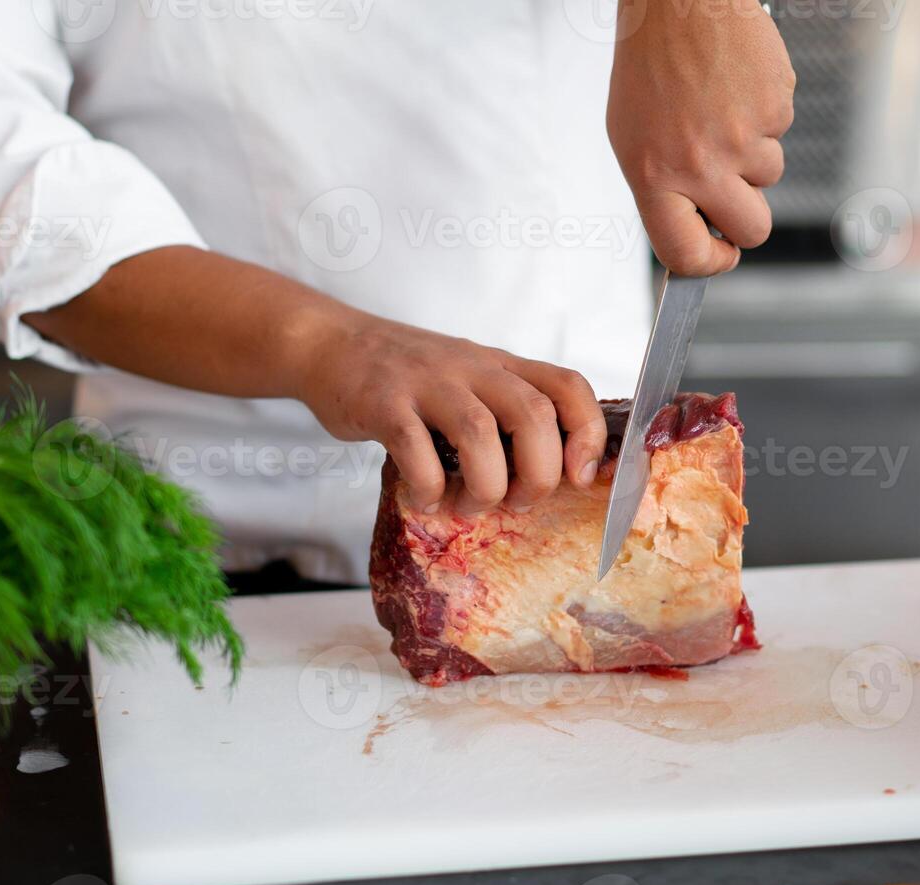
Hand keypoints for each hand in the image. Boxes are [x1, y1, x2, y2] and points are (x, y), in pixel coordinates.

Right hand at [296, 317, 607, 515]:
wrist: (332, 345)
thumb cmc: (407, 378)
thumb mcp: (467, 380)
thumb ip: (504, 415)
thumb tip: (547, 478)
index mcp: (500, 366)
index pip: (568, 386)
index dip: (588, 433)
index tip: (579, 476)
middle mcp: (471, 367)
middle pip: (533, 414)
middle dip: (538, 474)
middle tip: (518, 502)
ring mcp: (427, 382)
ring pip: (479, 433)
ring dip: (485, 486)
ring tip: (469, 505)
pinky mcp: (383, 401)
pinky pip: (416, 449)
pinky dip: (428, 487)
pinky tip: (426, 498)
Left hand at [607, 0, 795, 275]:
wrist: (679, 5)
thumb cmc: (651, 69)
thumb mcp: (634, 140)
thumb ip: (664, 191)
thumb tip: (697, 232)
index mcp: (655, 176)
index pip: (685, 252)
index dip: (709, 264)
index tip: (720, 254)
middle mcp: (700, 164)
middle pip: (751, 228)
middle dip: (747, 219)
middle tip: (735, 193)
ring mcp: (743, 137)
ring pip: (769, 175)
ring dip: (752, 155)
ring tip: (721, 112)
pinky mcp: (775, 107)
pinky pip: (781, 132)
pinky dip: (763, 115)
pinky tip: (736, 88)